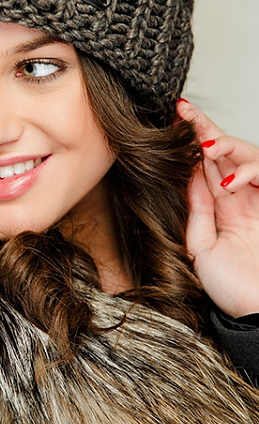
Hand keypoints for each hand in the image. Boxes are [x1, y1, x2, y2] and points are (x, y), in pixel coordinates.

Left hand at [177, 99, 258, 317]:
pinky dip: (247, 171)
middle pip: (222, 154)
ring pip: (245, 157)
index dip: (191, 144)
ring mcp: (258, 200)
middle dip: (204, 129)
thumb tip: (188, 176)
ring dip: (224, 146)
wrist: (256, 312)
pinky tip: (229, 180)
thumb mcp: (201, 247)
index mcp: (221, 209)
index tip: (172, 122)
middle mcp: (240, 200)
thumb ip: (197, 211)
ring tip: (205, 147)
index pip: (204, 167)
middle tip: (183, 110)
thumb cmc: (229, 289)